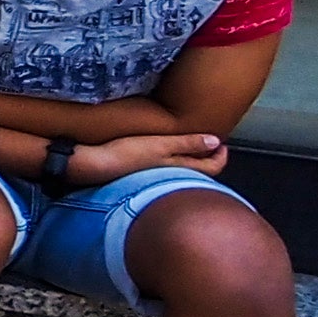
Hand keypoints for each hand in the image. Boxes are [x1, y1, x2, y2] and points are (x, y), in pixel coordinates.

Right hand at [75, 127, 227, 180]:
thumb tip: (216, 141)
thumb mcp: (161, 144)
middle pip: (200, 169)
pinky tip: (164, 151)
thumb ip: (188, 143)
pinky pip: (168, 167)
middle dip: (208, 156)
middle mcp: (173, 175)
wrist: (94, 165)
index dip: (222, 155)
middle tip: (209, 141)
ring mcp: (158, 175)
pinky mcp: (143, 172)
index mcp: (182, 169)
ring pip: (184, 168)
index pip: (214, 167)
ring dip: (190, 157)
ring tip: (189, 142)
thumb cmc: (127, 155)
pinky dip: (174, 160)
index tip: (223, 142)